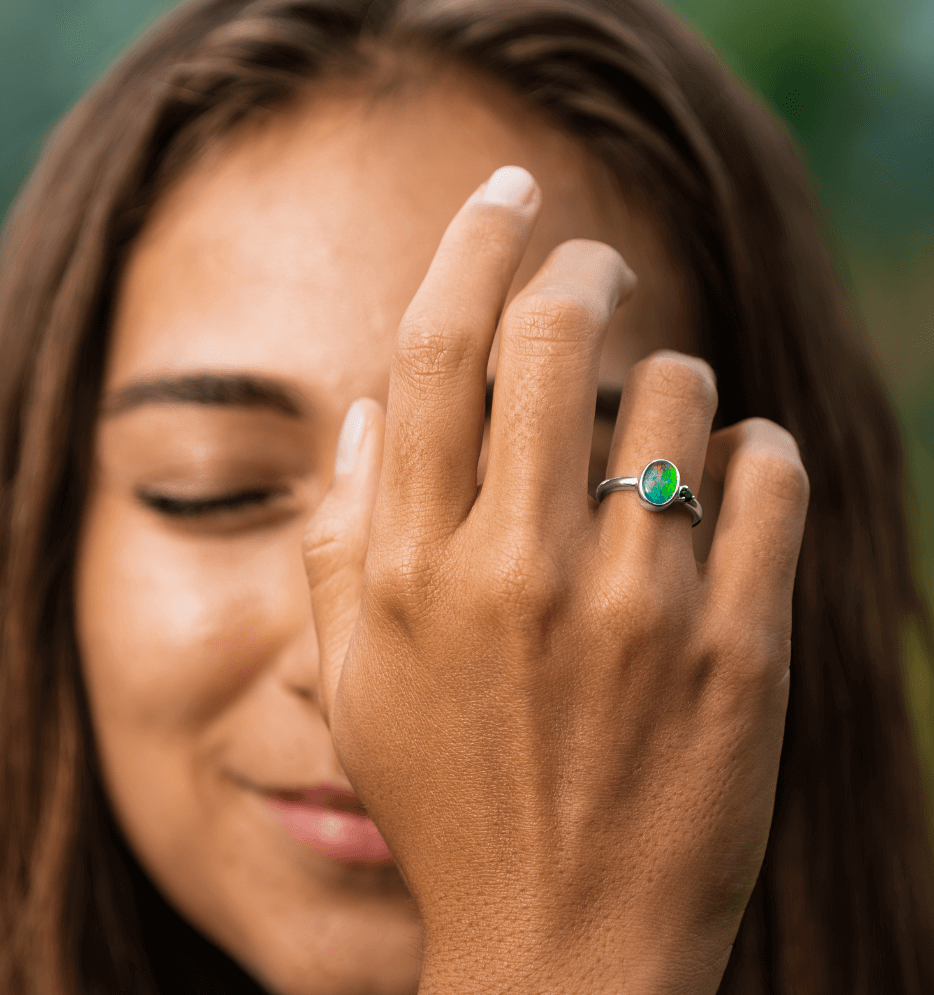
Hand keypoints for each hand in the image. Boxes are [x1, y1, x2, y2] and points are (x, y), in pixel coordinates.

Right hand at [302, 166, 808, 993]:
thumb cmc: (444, 804)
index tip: (507, 190)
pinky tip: (732, 480)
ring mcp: (633, 612)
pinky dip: (758, 452)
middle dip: (584, 269)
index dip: (472, 240)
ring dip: (672, 381)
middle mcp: (514, 571)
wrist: (562, 952)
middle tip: (597, 264)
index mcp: (410, 568)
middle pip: (556, 336)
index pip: (437, 348)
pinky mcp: (740, 655)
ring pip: (678, 396)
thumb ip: (338, 537)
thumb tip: (371, 410)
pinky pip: (768, 477)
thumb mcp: (356, 681)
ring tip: (659, 425)